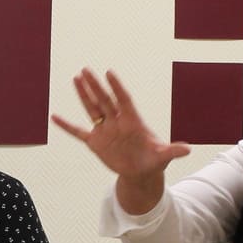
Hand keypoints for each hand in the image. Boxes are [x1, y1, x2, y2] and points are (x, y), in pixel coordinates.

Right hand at [52, 69, 190, 181]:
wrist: (140, 172)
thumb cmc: (153, 160)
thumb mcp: (163, 156)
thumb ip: (172, 151)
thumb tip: (188, 150)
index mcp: (132, 121)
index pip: (123, 100)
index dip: (117, 87)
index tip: (109, 73)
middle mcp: (117, 122)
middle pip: (104, 100)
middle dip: (95, 85)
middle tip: (86, 70)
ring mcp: (105, 130)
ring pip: (92, 109)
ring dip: (84, 95)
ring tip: (76, 78)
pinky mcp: (95, 142)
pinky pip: (78, 132)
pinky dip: (66, 126)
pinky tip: (55, 117)